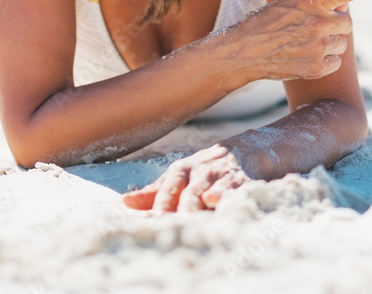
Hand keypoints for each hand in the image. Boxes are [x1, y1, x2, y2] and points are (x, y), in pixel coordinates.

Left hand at [121, 143, 253, 212]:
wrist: (246, 149)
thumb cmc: (204, 169)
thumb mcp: (179, 176)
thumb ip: (154, 192)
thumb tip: (125, 203)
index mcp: (183, 170)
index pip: (170, 186)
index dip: (163, 201)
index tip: (155, 218)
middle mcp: (202, 170)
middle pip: (190, 189)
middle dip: (183, 204)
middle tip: (175, 221)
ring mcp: (222, 174)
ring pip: (210, 187)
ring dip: (202, 200)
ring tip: (194, 214)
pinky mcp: (242, 180)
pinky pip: (235, 187)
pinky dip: (226, 193)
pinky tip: (218, 200)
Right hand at [227, 0, 371, 81]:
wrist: (242, 51)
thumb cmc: (267, 22)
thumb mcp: (291, 2)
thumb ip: (319, 3)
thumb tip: (344, 8)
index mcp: (312, 0)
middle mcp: (319, 22)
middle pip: (347, 24)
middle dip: (335, 26)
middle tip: (311, 28)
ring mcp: (319, 46)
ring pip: (342, 44)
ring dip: (329, 43)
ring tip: (302, 43)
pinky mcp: (317, 67)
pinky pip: (335, 63)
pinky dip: (323, 62)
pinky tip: (302, 57)